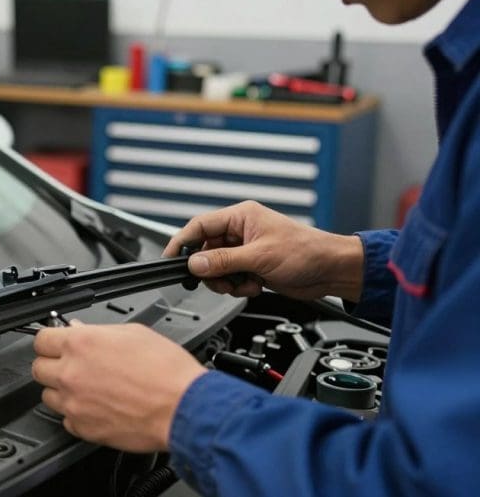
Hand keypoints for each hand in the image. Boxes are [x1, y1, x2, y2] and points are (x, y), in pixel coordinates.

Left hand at [31, 321, 206, 452]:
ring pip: (48, 396)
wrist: (184, 408)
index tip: (56, 343)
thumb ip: (98, 331)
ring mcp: (74, 404)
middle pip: (38, 369)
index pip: (41, 339)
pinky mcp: (84, 428)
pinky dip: (77, 414)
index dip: (50, 340)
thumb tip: (80, 330)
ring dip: (62, 391)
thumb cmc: (166, 370)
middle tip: (71, 365)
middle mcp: (71, 374)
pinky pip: (66, 420)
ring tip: (87, 388)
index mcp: (81, 344)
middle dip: (52, 365)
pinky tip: (96, 407)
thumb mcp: (133, 333)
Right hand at [163, 200, 364, 300]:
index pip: (199, 226)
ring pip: (217, 267)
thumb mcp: (259, 257)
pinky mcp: (252, 266)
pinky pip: (230, 278)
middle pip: (205, 251)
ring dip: (226, 281)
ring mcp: (246, 250)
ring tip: (244, 283)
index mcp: (241, 217)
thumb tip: (194, 263)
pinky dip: (238, 286)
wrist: (332, 271)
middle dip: (210, 270)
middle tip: (219, 280)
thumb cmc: (306, 252)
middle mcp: (241, 231)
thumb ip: (222, 261)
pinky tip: (254, 286)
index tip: (170, 259)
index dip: (182, 242)